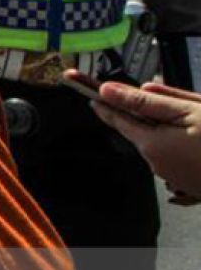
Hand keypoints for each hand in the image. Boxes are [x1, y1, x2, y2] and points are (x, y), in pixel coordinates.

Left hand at [91, 81, 200, 202]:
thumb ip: (146, 102)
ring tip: (200, 121)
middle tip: (175, 101)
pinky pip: (176, 154)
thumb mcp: (188, 111)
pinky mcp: (188, 183)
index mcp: (152, 145)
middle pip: (140, 128)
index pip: (116, 117)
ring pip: (160, 140)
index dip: (100, 99)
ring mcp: (172, 176)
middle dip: (149, 111)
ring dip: (171, 126)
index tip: (81, 86)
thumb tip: (111, 91)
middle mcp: (157, 164)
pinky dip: (183, 141)